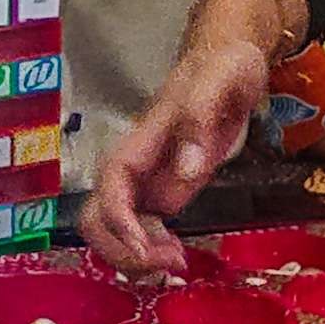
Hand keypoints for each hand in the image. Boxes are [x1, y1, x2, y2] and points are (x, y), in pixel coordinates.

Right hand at [81, 0, 285, 277]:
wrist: (228, 60)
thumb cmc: (224, 66)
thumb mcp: (223, 78)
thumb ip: (201, 117)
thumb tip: (185, 170)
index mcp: (145, 138)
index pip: (112, 182)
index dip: (118, 219)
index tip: (145, 247)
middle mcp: (138, 166)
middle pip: (96, 216)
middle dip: (123, 250)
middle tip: (170, 262)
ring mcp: (148, 183)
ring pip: (112, 232)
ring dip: (134, 259)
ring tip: (177, 263)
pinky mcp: (163, 194)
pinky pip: (139, 234)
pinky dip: (148, 256)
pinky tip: (178, 259)